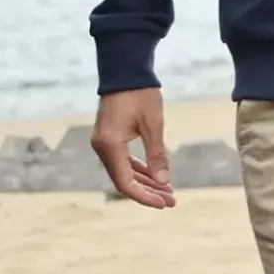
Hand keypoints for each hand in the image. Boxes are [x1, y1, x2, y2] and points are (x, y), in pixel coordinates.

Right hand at [91, 88, 175, 208]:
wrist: (125, 70)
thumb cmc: (140, 94)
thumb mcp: (153, 124)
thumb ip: (157, 155)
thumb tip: (163, 183)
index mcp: (110, 146)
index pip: (125, 183)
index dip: (145, 197)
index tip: (164, 203)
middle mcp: (102, 147)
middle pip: (124, 180)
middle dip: (148, 192)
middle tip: (171, 200)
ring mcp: (103, 142)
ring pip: (123, 171)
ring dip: (145, 181)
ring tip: (167, 190)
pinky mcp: (108, 137)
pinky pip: (122, 160)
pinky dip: (138, 168)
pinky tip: (154, 175)